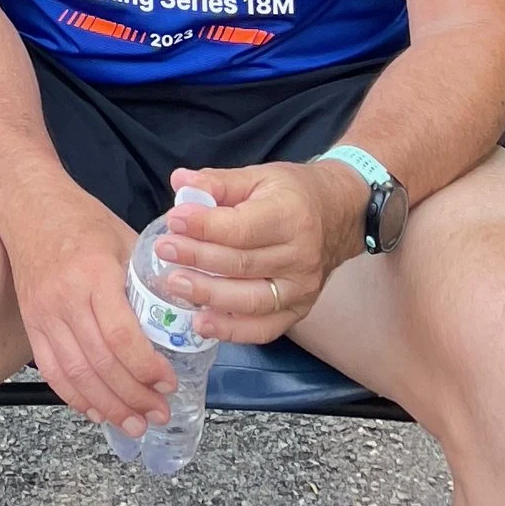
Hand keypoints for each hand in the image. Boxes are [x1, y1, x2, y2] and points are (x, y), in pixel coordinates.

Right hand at [1, 185, 175, 438]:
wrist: (27, 204)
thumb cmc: (81, 219)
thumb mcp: (124, 238)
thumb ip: (149, 278)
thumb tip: (183, 314)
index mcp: (94, 274)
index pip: (120, 336)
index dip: (146, 367)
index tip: (169, 381)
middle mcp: (65, 298)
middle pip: (100, 363)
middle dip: (134, 396)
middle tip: (159, 412)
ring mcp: (43, 314)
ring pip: (76, 375)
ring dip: (109, 406)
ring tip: (135, 424)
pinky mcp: (31, 324)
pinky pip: (52, 371)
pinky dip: (76, 398)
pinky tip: (98, 412)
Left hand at [154, 158, 366, 340]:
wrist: (340, 215)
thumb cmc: (293, 193)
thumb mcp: (258, 176)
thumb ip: (218, 182)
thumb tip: (179, 182)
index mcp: (289, 216)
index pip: (240, 227)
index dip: (204, 226)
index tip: (173, 221)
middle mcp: (299, 256)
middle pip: (241, 265)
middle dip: (198, 259)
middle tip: (164, 251)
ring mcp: (302, 289)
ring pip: (251, 300)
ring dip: (209, 296)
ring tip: (175, 285)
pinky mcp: (300, 310)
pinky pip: (265, 328)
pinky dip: (233, 330)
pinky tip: (203, 323)